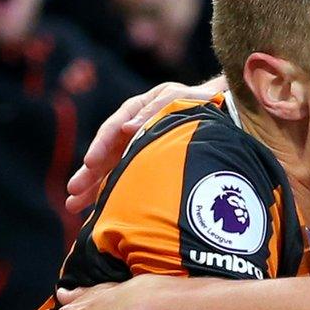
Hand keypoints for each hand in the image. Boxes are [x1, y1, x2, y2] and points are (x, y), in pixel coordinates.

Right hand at [67, 78, 225, 213]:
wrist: (237, 113)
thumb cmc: (210, 104)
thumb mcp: (184, 100)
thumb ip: (156, 110)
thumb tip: (126, 127)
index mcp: (145, 109)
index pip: (116, 128)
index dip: (102, 145)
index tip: (89, 163)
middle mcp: (141, 129)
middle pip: (110, 152)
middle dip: (90, 174)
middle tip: (72, 193)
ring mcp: (147, 147)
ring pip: (116, 168)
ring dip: (95, 186)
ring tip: (73, 206)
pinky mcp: (153, 164)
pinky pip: (130, 177)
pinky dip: (115, 190)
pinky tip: (98, 208)